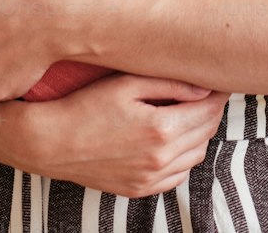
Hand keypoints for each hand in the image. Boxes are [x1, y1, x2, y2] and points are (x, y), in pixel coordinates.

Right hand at [21, 73, 228, 196]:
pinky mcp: (139, 189)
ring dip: (199, 133)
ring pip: (196, 156)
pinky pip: (177, 175)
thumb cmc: (84, 105)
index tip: (217, 77)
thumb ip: (169, 84)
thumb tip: (204, 85)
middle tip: (206, 89)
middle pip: (205, 133)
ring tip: (189, 110)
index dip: (216, 92)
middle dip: (210, 109)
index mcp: (161, 130)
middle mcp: (161, 160)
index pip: (207, 110)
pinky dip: (184, 156)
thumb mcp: (126, 84)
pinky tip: (172, 138)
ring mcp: (150, 179)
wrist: (50, 143)